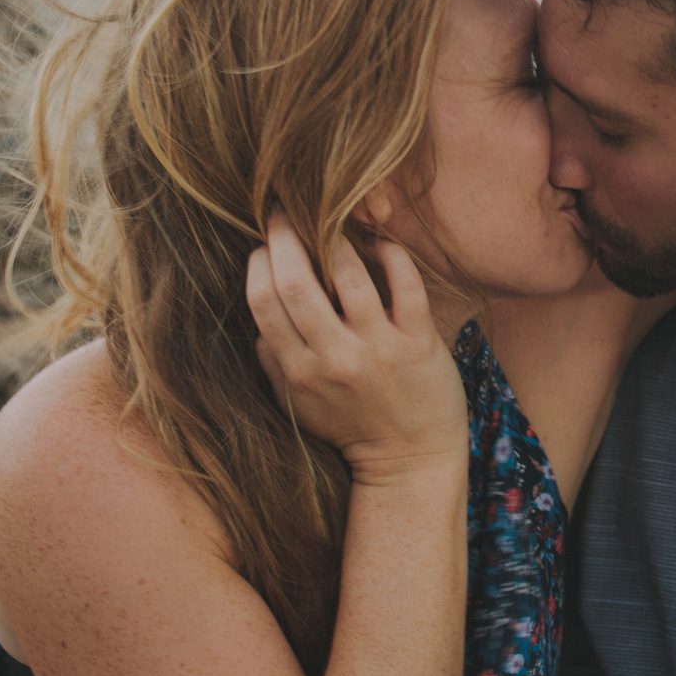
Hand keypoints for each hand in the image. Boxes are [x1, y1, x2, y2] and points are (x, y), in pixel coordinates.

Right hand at [247, 211, 467, 484]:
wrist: (411, 463)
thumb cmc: (352, 429)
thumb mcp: (300, 406)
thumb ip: (274, 365)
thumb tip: (257, 323)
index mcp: (298, 371)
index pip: (264, 301)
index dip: (259, 263)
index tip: (264, 246)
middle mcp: (335, 358)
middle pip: (296, 281)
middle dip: (285, 236)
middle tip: (285, 213)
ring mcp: (378, 349)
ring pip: (349, 275)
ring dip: (337, 238)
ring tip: (333, 220)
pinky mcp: (418, 343)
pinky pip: (405, 284)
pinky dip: (391, 254)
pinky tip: (380, 244)